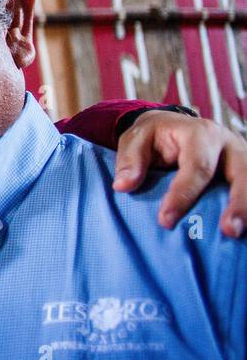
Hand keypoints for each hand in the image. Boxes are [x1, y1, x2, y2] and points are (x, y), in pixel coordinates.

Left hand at [113, 109, 246, 236]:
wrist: (173, 125)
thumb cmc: (154, 136)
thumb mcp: (136, 138)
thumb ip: (130, 160)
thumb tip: (123, 186)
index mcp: (200, 133)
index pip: (197, 166)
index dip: (183, 195)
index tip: (166, 221)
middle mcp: (228, 144)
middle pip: (242, 172)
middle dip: (238, 202)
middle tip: (229, 231)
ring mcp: (243, 158)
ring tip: (238, 234)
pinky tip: (245, 229)